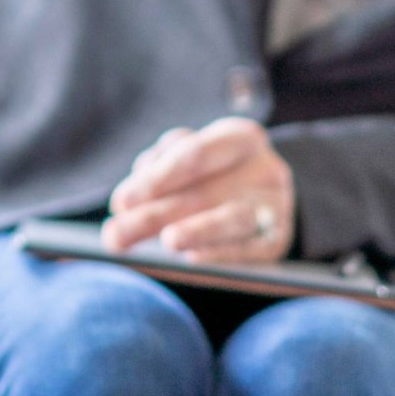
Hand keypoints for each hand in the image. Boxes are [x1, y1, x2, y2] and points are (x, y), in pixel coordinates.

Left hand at [104, 117, 296, 263]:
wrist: (270, 196)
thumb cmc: (215, 175)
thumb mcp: (190, 160)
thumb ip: (158, 173)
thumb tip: (124, 204)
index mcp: (239, 138)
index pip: (195, 155)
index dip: (157, 179)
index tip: (121, 202)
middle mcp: (263, 168)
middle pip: (204, 191)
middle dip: (155, 215)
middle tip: (116, 235)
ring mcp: (276, 205)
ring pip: (234, 216)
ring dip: (197, 230)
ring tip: (167, 242)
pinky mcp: (278, 239)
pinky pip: (251, 249)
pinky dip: (220, 253)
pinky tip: (194, 257)